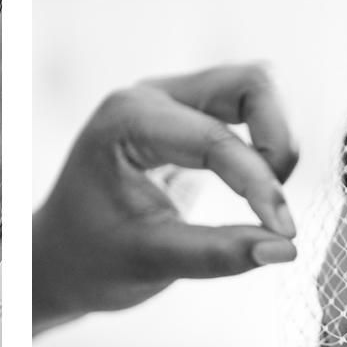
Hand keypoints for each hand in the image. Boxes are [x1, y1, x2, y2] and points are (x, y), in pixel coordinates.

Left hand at [32, 64, 299, 333]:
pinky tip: (257, 189)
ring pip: (255, 89)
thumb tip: (286, 250)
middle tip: (274, 204)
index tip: (286, 232)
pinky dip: (266, 144)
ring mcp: (170, 99)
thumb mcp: (150, 262)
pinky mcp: (189, 114)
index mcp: (127, 121)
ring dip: (275, 140)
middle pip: (250, 83)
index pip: (214, 139)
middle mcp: (150, 96)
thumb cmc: (91, 259)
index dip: (260, 185)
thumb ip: (217, 254)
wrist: (61, 259)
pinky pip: (248, 109)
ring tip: (263, 198)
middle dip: (277, 140)